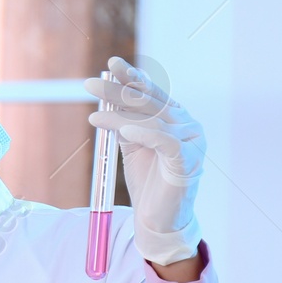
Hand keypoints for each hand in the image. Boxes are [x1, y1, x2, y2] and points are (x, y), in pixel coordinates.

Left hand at [83, 56, 203, 266]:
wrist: (158, 219)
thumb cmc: (147, 181)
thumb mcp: (131, 146)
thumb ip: (125, 123)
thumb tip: (108, 99)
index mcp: (175, 118)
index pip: (152, 92)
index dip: (133, 77)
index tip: (111, 63)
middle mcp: (187, 125)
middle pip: (150, 103)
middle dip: (119, 91)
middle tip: (89, 84)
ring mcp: (192, 141)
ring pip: (152, 121)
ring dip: (120, 117)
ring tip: (93, 117)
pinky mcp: (189, 160)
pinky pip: (166, 141)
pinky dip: (145, 134)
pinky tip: (125, 130)